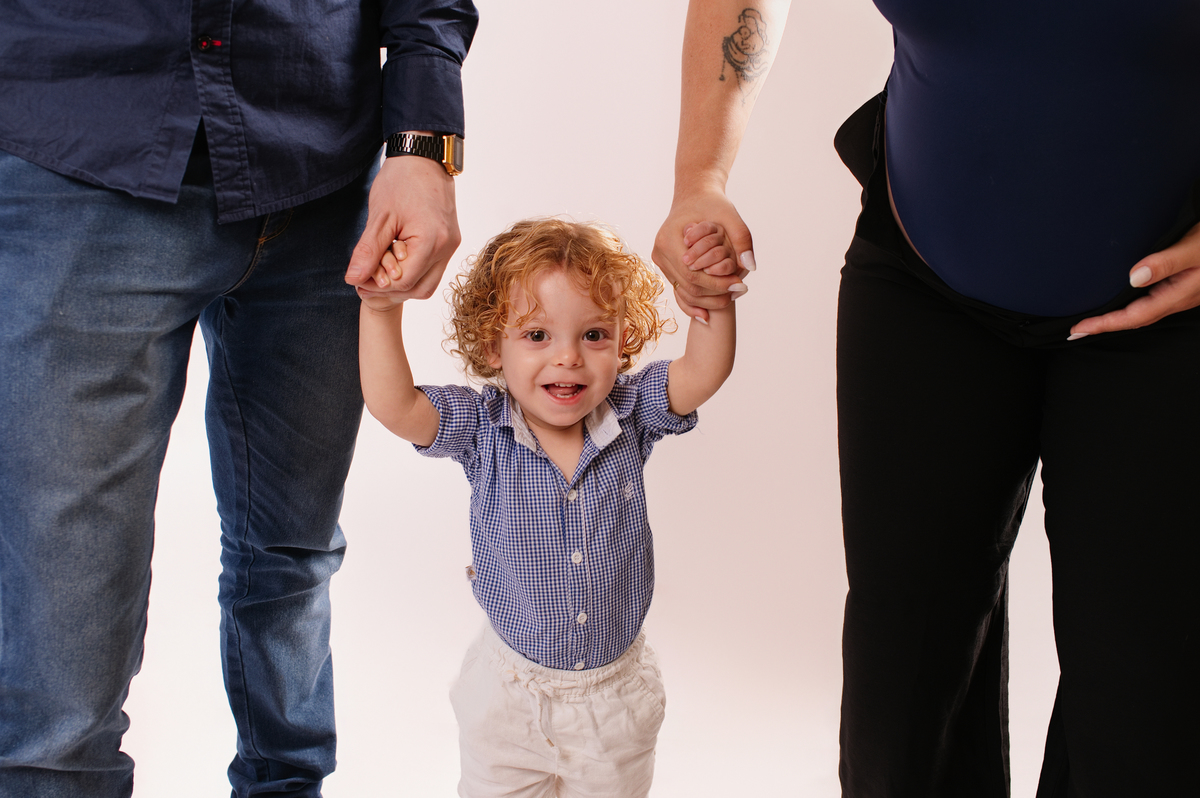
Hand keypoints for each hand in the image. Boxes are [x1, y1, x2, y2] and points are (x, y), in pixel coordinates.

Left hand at [344, 154, 460, 300]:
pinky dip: (414, 271)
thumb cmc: (401, 181)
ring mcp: (451, 245)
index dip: (377, 285)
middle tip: (367, 280)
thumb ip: (368, 252)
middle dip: (391, 289)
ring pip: (428, 283)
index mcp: (432, 241)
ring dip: (403, 283)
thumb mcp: (379, 217)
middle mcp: (447, 247)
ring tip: (379, 271)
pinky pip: (433, 269)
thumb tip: (353, 280)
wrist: (424, 156)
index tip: (359, 279)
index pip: (403, 281)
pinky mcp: (450, 241)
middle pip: (419, 289)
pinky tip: (395, 261)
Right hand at [652, 187, 753, 320]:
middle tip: (740, 292)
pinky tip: (708, 314)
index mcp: (669, 239)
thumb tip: (750, 267)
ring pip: (684, 292)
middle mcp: (659, 253)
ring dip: (707, 300)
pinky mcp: (664, 266)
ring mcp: (660, 261)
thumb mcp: (730, 216)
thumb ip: (742, 238)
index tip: (742, 285)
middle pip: (688, 287)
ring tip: (731, 298)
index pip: (694, 274)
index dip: (718, 284)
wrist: (694, 197)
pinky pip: (679, 289)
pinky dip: (694, 302)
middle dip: (715, 294)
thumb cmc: (712, 204)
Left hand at [1071, 220, 1199, 336]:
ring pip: (1145, 312)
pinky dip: (1132, 307)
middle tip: (1076, 331)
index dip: (1104, 324)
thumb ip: (1167, 262)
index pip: (1134, 316)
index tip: (1078, 330)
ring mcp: (1183, 293)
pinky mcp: (1185, 285)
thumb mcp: (1195, 246)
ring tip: (1092, 321)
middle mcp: (1180, 298)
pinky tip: (1124, 301)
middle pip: (1136, 319)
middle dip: (1105, 325)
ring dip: (1118, 318)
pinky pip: (1153, 301)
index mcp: (1179, 293)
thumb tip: (1135, 277)